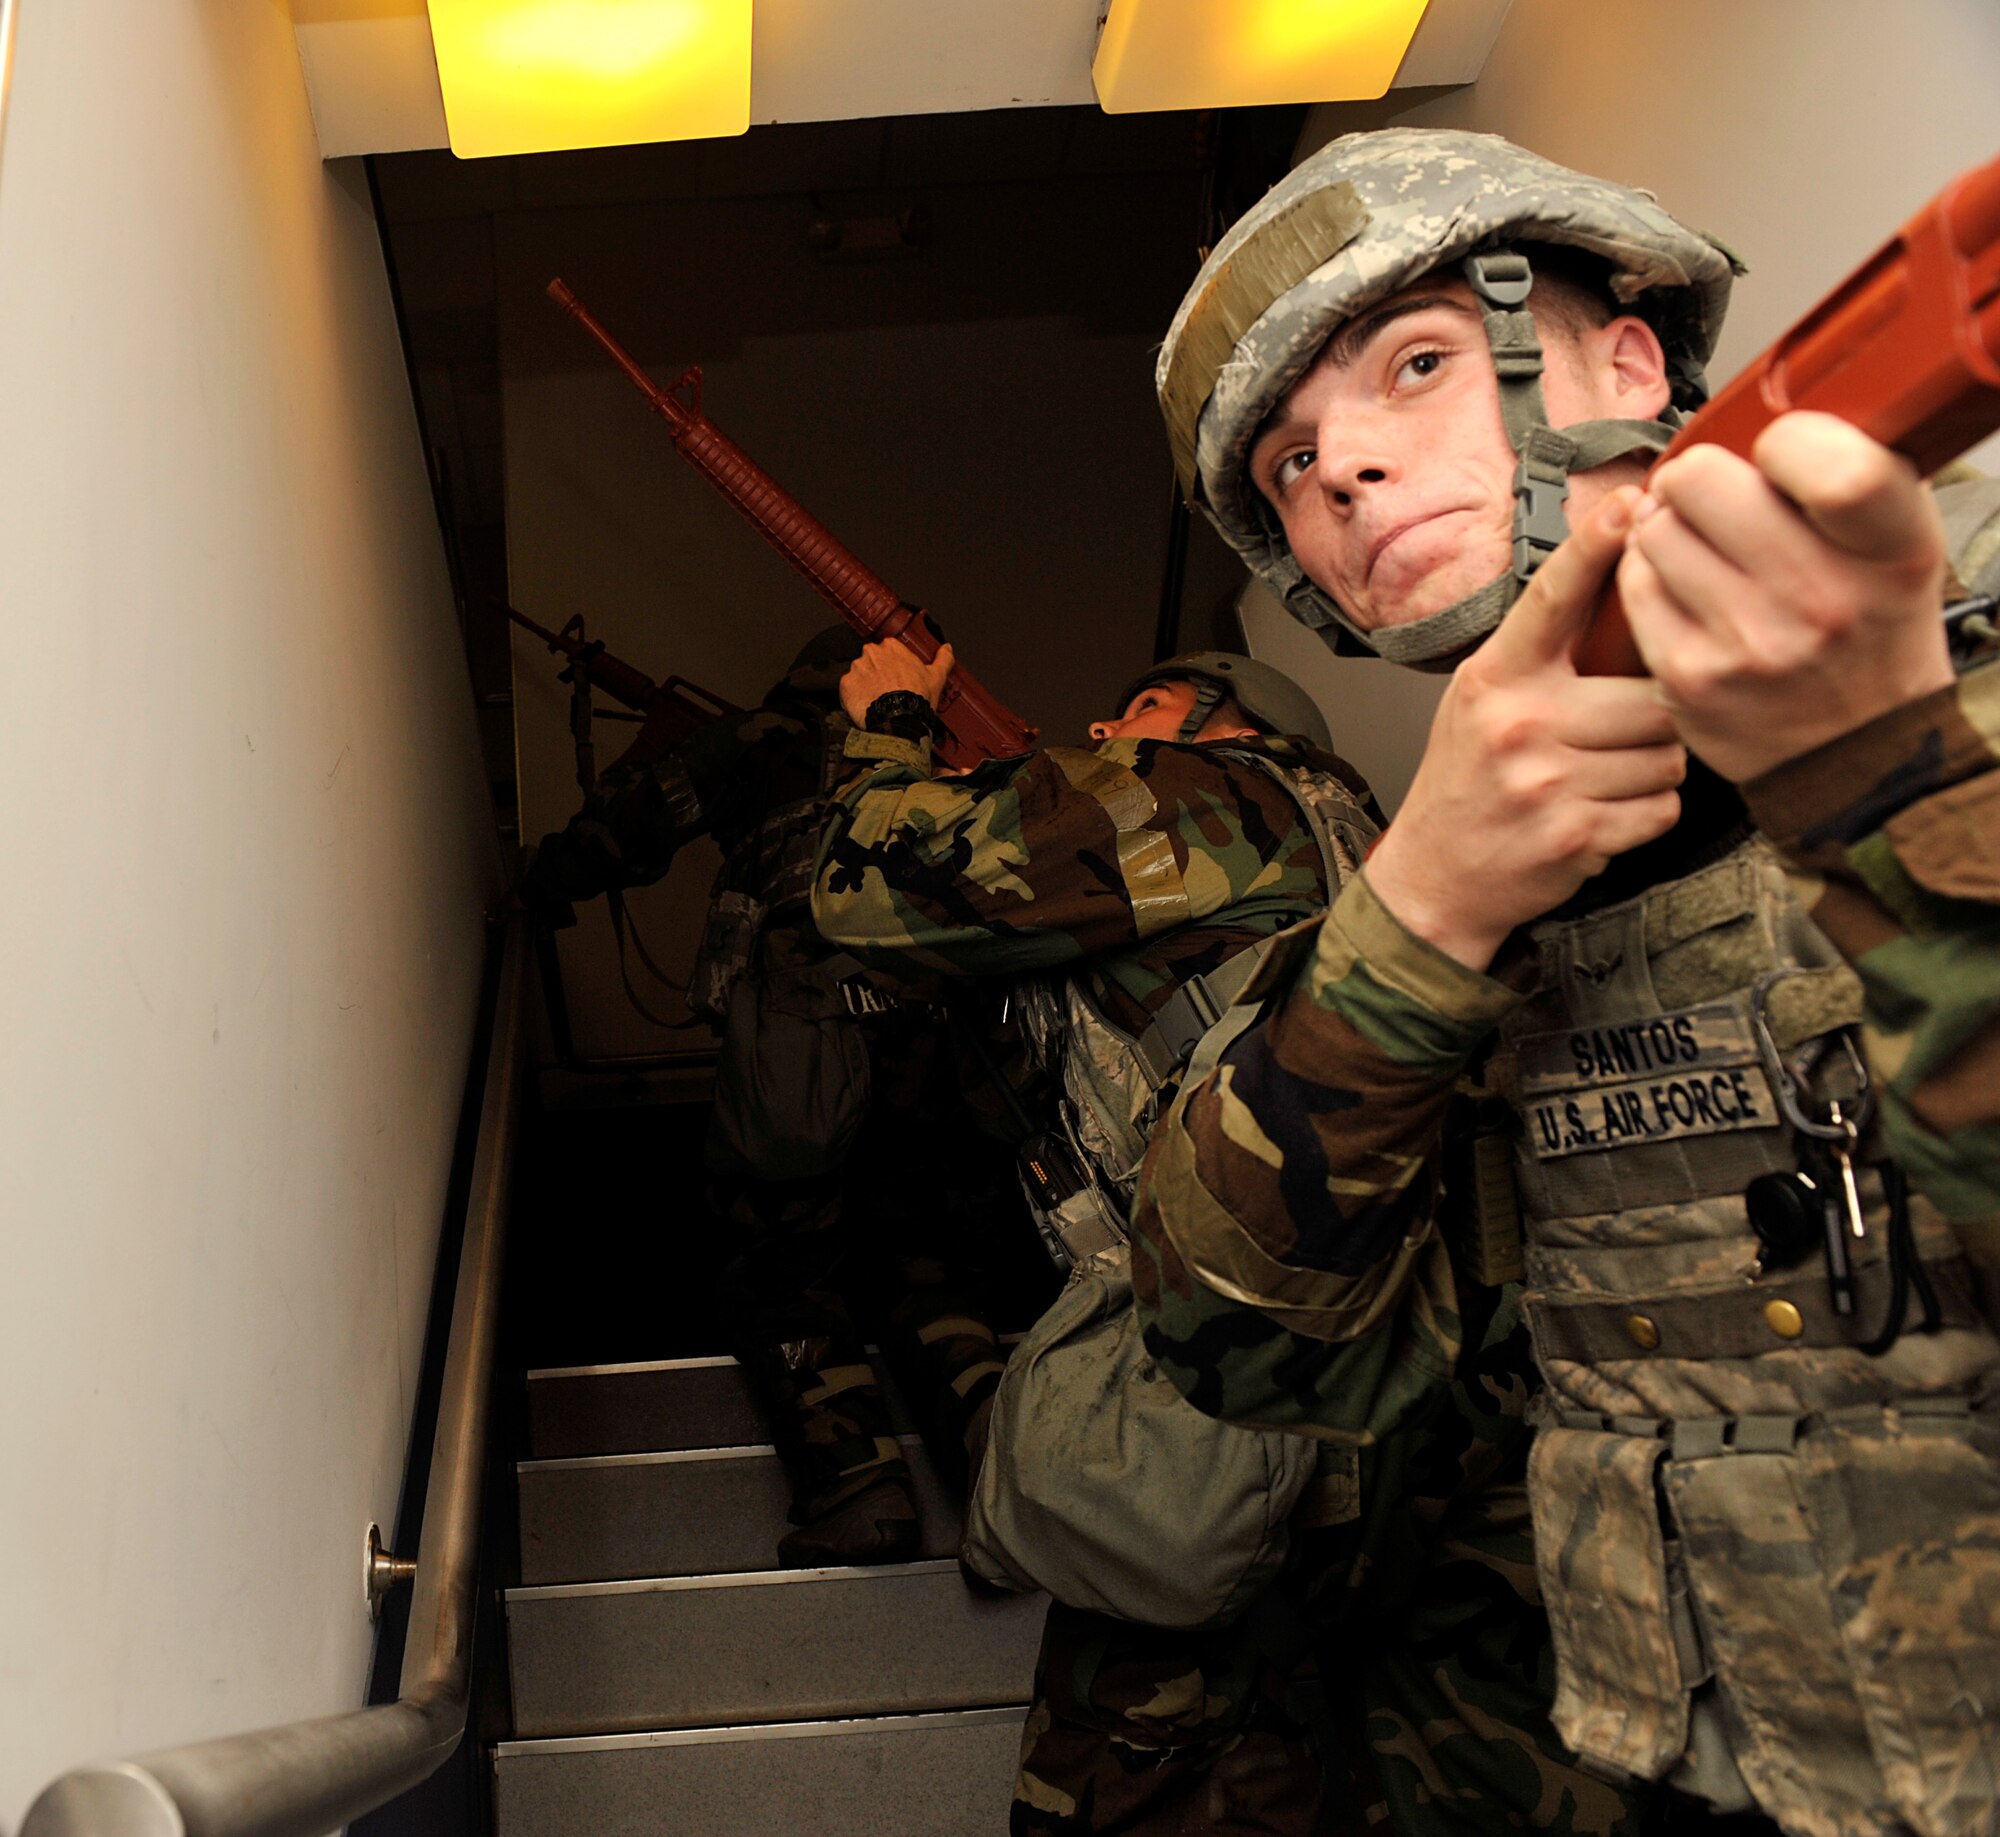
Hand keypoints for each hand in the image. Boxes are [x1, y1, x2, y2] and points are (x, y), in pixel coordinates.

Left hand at [838, 639, 955, 727]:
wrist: (899, 719)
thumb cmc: (917, 698)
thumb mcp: (936, 677)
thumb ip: (942, 660)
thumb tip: (947, 649)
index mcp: (892, 647)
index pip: (888, 650)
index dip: (893, 665)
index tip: (897, 676)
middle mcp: (871, 652)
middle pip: (871, 660)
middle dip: (877, 673)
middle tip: (887, 690)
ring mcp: (857, 668)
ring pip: (859, 674)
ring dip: (865, 684)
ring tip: (877, 700)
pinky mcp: (846, 684)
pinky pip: (847, 688)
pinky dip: (854, 696)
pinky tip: (866, 705)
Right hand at [1367, 489, 1685, 970]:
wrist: (1437, 877)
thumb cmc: (1467, 780)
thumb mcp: (1480, 700)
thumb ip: (1540, 657)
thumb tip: (1626, 594)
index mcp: (1495, 678)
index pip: (1551, 598)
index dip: (1596, 548)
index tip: (1635, 504)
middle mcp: (1519, 723)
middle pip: (1651, 696)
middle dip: (1654, 718)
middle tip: (1623, 733)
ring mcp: (1546, 783)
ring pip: (1666, 756)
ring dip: (1652, 770)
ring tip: (1605, 778)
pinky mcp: (1575, 837)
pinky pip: (1661, 809)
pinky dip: (1646, 815)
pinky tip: (1603, 814)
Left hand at [1619, 412, 1951, 781]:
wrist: (1856, 750)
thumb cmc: (1868, 630)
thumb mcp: (1894, 545)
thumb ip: (1846, 476)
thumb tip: (1762, 418)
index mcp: (1889, 549)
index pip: (1820, 455)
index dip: (1782, 439)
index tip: (1774, 453)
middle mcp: (1823, 599)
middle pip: (1705, 481)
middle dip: (1695, 478)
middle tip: (1705, 495)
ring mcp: (1750, 643)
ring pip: (1657, 530)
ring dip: (1665, 527)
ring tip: (1698, 547)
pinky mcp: (1691, 676)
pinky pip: (1635, 586)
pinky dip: (1646, 576)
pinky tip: (1680, 589)